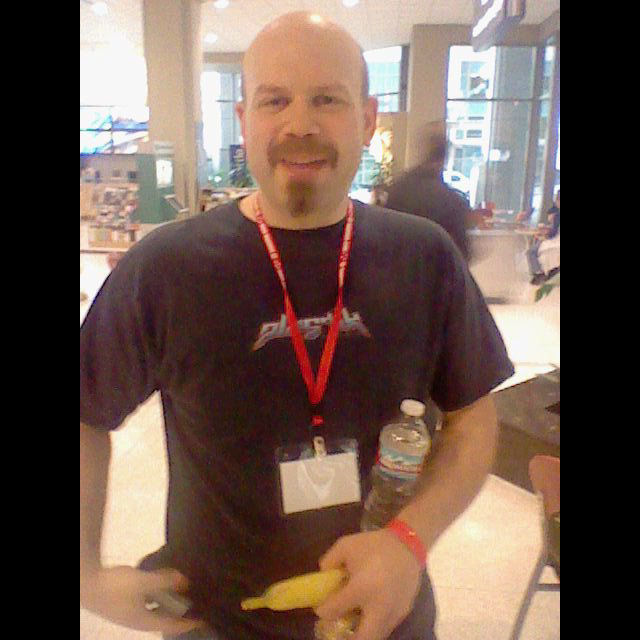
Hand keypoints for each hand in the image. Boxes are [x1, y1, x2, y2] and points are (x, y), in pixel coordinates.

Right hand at [80, 565, 205, 634]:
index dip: (188, 623)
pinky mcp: (121, 600)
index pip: (171, 625)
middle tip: (194, 602)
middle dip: (178, 611)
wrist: (85, 583)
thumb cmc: (116, 587)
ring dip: (166, 600)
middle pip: (162, 618)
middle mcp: (136, 619)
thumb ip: (166, 581)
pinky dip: (155, 592)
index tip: (203, 620)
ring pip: (153, 607)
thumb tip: (186, 582)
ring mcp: (127, 610)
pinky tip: (159, 579)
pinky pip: (145, 598)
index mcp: (142, 622)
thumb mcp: (144, 582)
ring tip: (180, 588)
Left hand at [315, 530, 421, 639]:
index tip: (322, 608)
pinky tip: (370, 613)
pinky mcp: (403, 612)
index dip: (323, 610)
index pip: (334, 610)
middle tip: (338, 630)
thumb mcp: (345, 545)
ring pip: (376, 637)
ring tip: (355, 623)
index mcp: (361, 588)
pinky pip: (387, 628)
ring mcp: (393, 612)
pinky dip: (375, 626)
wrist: (407, 545)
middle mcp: (378, 606)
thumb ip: (329, 561)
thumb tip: (322, 577)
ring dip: (362, 634)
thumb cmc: (374, 545)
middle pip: (362, 638)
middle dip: (347, 638)